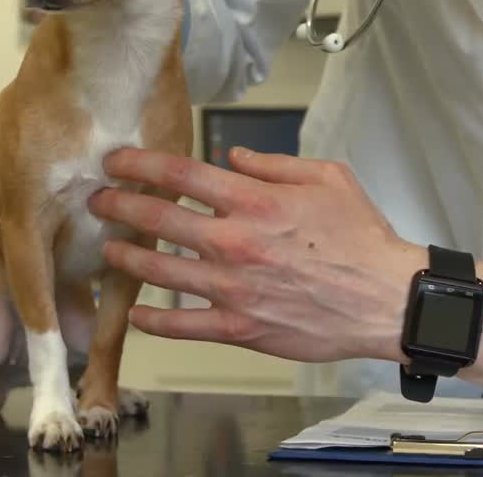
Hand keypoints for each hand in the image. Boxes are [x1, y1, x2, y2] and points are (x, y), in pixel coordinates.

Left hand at [87, 146, 427, 363]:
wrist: (385, 298)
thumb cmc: (361, 236)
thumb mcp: (327, 178)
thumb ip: (274, 164)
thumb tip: (234, 156)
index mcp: (253, 200)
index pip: (179, 173)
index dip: (138, 164)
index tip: (115, 160)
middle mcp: (234, 241)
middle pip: (158, 218)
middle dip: (118, 205)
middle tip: (98, 200)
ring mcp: (232, 287)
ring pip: (161, 270)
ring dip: (127, 256)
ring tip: (108, 247)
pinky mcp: (238, 327)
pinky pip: (183, 325)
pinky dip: (153, 319)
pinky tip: (134, 310)